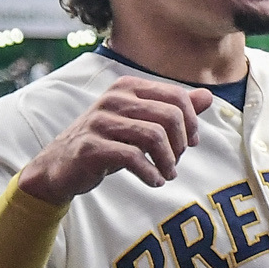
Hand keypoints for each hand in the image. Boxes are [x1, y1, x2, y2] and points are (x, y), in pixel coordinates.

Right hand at [17, 77, 208, 203]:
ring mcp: (99, 121)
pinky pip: (133, 158)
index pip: (177, 97)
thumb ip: (173, 109)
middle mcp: (113, 98)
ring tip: (168, 174)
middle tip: (176, 162)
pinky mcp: (90, 146)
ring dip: (168, 161)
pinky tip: (154, 180)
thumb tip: (208, 96)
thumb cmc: (107, 142)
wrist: (59, 167)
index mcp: (128, 86)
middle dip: (181, 143)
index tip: (192, 143)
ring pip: (154, 136)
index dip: (192, 122)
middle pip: (169, 116)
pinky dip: (150, 172)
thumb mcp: (141, 122)